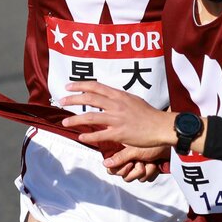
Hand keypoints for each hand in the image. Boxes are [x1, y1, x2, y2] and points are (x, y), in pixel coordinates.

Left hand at [61, 81, 176, 148]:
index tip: (68, 86)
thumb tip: (108, 97)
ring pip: (90, 117)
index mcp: (119, 95)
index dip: (80, 85)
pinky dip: (88, 135)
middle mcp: (116, 105)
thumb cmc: (148, 114)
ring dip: (75, 120)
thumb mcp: (133, 100)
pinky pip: (100, 134)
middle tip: (61, 101)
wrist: (160, 126)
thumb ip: (119, 99)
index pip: (96, 86)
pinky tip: (80, 136)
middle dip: (72, 99)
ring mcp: (117, 119)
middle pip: (89, 99)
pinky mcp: (119, 133)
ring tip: (65, 123)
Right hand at [103, 144, 168, 181]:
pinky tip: (156, 163)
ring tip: (150, 160)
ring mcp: (140, 164)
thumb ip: (120, 158)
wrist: (171, 144)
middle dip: (135, 170)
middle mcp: (130, 159)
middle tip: (141, 161)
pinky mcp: (149, 169)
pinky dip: (152, 171)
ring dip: (146, 170)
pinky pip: (147, 178)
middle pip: (125, 176)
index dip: (121, 169)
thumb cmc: (153, 141)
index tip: (130, 162)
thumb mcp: (134, 149)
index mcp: (123, 151)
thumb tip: (106, 163)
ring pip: (137, 178)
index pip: (113, 169)